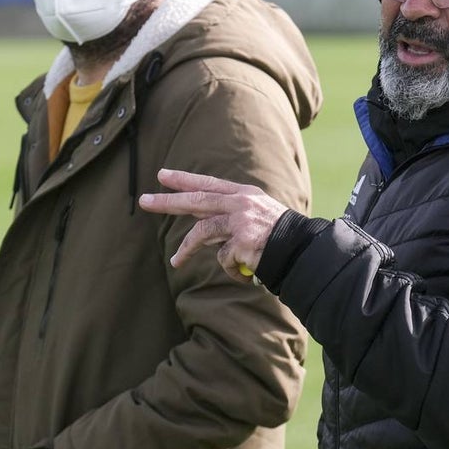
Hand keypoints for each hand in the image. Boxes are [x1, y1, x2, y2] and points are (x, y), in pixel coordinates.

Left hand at [138, 169, 287, 281]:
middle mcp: (241, 203)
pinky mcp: (242, 242)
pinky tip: (245, 272)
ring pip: (202, 233)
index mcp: (244, 194)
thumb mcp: (257, 216)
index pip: (208, 184)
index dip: (184, 180)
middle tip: (144, 201)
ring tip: (175, 262)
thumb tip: (200, 223)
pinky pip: (224, 259)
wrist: (303, 251)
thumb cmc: (280, 238)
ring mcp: (241, 221)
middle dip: (168, 201)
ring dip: (187, 250)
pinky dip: (232, 270)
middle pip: (197, 200)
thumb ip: (230, 215)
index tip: (163, 176)